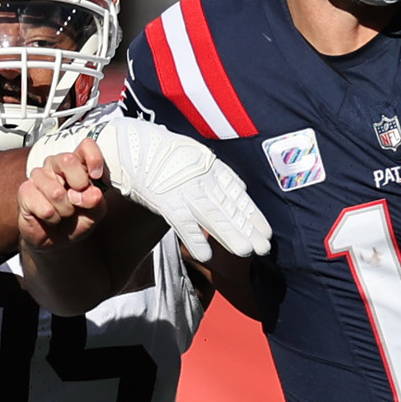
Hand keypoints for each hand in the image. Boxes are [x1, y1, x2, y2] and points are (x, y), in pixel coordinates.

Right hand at [17, 139, 108, 251]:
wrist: (54, 239)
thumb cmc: (74, 220)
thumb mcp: (94, 213)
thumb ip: (97, 202)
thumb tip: (93, 194)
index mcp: (77, 165)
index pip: (86, 146)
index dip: (93, 158)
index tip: (96, 175)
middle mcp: (56, 165)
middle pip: (68, 160)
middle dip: (79, 186)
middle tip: (77, 201)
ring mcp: (39, 176)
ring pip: (56, 192)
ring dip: (65, 210)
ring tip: (63, 213)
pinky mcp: (25, 191)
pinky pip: (45, 208)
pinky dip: (53, 219)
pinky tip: (51, 218)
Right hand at [92, 117, 272, 262]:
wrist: (134, 145)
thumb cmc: (165, 153)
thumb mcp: (197, 156)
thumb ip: (218, 174)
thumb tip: (239, 188)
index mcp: (211, 168)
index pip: (236, 195)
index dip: (252, 215)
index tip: (266, 232)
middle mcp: (202, 179)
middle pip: (228, 208)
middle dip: (247, 229)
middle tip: (264, 248)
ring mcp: (184, 191)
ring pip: (212, 216)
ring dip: (229, 235)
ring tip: (246, 252)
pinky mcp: (165, 201)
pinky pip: (183, 223)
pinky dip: (195, 239)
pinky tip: (207, 256)